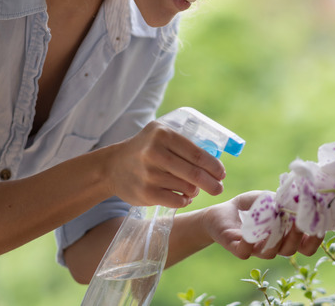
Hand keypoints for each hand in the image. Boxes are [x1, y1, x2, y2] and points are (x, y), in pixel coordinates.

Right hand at [105, 121, 226, 207]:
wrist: (112, 166)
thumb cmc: (145, 148)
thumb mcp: (160, 133)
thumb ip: (184, 141)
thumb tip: (214, 159)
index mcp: (162, 134)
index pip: (196, 153)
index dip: (213, 165)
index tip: (221, 173)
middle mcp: (154, 153)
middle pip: (194, 173)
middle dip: (212, 183)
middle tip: (218, 188)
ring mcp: (149, 174)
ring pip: (186, 188)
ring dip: (195, 191)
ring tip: (193, 189)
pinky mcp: (145, 193)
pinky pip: (176, 201)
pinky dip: (184, 200)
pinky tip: (183, 197)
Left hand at [203, 191, 321, 259]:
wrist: (222, 212)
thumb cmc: (250, 206)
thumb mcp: (268, 199)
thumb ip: (283, 199)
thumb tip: (299, 195)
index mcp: (285, 236)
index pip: (306, 247)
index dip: (315, 239)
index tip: (317, 224)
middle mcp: (273, 246)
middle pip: (291, 250)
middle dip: (297, 236)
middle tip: (298, 221)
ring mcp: (256, 249)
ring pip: (271, 253)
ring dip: (274, 238)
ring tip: (276, 221)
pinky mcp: (237, 249)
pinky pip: (245, 252)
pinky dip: (249, 242)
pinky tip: (251, 231)